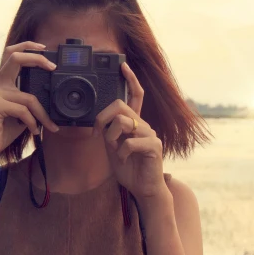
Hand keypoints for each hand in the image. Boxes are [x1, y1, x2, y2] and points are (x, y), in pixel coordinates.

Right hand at [0, 41, 59, 157]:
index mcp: (2, 82)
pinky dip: (33, 122)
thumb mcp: (20, 111)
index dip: (27, 47)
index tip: (44, 48)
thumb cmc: (3, 129)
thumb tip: (51, 96)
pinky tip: (33, 131)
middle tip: (52, 67)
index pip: (11, 54)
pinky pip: (23, 111)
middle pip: (15, 58)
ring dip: (43, 114)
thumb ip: (29, 100)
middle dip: (36, 58)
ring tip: (48, 125)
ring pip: (29, 97)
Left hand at [93, 62, 171, 209]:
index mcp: (134, 123)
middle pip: (120, 106)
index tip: (123, 65)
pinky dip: (121, 152)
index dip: (130, 80)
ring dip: (111, 137)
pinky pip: (130, 142)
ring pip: (123, 122)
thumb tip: (99, 121)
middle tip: (100, 134)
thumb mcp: (113, 147)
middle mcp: (144, 124)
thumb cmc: (128, 168)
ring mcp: (150, 134)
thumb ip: (108, 132)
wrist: (143, 189)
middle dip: (104, 118)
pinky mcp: (154, 146)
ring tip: (114, 149)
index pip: (135, 96)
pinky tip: (124, 160)